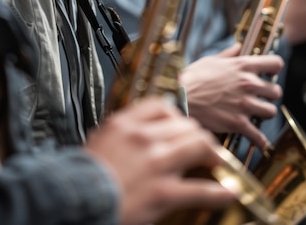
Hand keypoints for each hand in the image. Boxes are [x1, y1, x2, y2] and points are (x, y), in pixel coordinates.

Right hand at [85, 97, 234, 224]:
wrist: (75, 200)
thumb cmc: (84, 175)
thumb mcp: (99, 140)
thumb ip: (121, 132)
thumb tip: (136, 132)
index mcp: (126, 123)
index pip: (162, 106)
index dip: (177, 116)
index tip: (181, 124)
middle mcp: (144, 137)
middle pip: (186, 124)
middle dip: (199, 135)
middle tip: (205, 146)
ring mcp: (156, 163)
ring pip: (199, 145)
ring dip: (215, 154)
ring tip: (222, 162)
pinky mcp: (163, 192)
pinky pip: (200, 189)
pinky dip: (220, 191)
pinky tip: (230, 191)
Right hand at [180, 43, 283, 148]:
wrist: (180, 98)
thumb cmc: (192, 78)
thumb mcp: (210, 60)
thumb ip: (228, 54)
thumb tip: (237, 46)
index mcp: (242, 66)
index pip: (275, 63)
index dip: (274, 69)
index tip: (270, 74)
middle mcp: (248, 83)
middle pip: (276, 91)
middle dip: (269, 95)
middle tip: (261, 98)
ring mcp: (244, 103)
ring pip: (271, 111)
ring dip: (264, 113)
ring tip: (256, 114)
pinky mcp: (238, 122)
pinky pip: (258, 135)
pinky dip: (260, 140)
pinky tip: (259, 141)